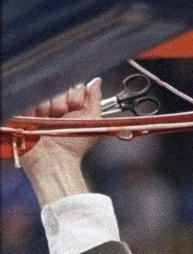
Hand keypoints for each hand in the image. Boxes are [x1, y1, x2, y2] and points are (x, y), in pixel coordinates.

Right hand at [20, 78, 102, 205]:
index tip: (74, 109)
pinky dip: (32, 109)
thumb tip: (96, 81)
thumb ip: (94, 100)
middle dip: (60, 104)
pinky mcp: (24, 111)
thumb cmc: (73, 146)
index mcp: (70, 105)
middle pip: (56, 89)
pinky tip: (36, 120)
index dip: (73, 97)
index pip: (71, 86)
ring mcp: (38, 107)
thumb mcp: (91, 121)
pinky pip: (27, 99)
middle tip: (60, 119)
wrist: (54, 161)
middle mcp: (54, 104)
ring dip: (45, 108)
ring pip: (42, 94)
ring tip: (47, 123)